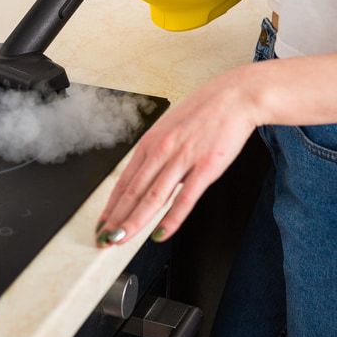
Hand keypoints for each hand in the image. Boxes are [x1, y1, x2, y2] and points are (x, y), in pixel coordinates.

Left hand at [95, 67, 261, 245]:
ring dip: (134, 222)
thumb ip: (158, 154)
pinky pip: (184, 199)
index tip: (102, 223)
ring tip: (121, 239)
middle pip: (132, 192)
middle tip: (104, 239)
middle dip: (115, 219)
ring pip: (152, 197)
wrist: (235, 98)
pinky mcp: (205, 168)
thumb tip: (149, 177)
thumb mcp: (170, 128)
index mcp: (150, 142)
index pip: (124, 181)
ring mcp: (182, 160)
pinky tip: (159, 234)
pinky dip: (170, 219)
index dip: (111, 206)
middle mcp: (161, 151)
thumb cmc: (204, 111)